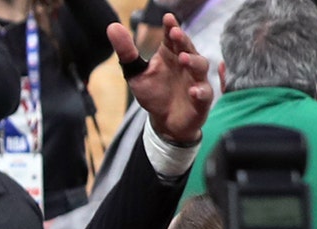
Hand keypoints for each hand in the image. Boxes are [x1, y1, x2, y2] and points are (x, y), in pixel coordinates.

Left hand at [108, 13, 211, 144]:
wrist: (165, 122)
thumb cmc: (153, 93)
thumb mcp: (136, 73)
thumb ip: (126, 52)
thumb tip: (112, 27)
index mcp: (171, 55)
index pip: (172, 37)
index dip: (171, 27)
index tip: (167, 18)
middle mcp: (186, 64)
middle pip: (188, 48)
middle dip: (183, 40)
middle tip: (175, 33)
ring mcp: (196, 80)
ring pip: (200, 67)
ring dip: (192, 61)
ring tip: (182, 58)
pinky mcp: (201, 100)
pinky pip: (204, 94)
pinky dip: (200, 92)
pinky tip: (192, 91)